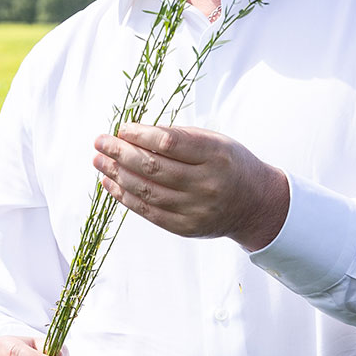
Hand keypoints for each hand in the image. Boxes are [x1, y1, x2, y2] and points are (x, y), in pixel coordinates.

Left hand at [93, 123, 288, 248]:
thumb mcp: (215, 141)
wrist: (256, 204)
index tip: (122, 128)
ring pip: (145, 190)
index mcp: (216, 156)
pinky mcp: (185, 228)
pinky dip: (124, 196)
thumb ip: (178, 137)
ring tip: (99, 160)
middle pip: (152, 167)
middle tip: (100, 141)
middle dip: (120, 152)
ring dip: (116, 174)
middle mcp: (206, 184)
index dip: (140, 135)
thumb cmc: (230, 165)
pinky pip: (147, 211)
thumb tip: (132, 133)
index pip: (169, 143)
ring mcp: (195, 209)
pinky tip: (109, 182)